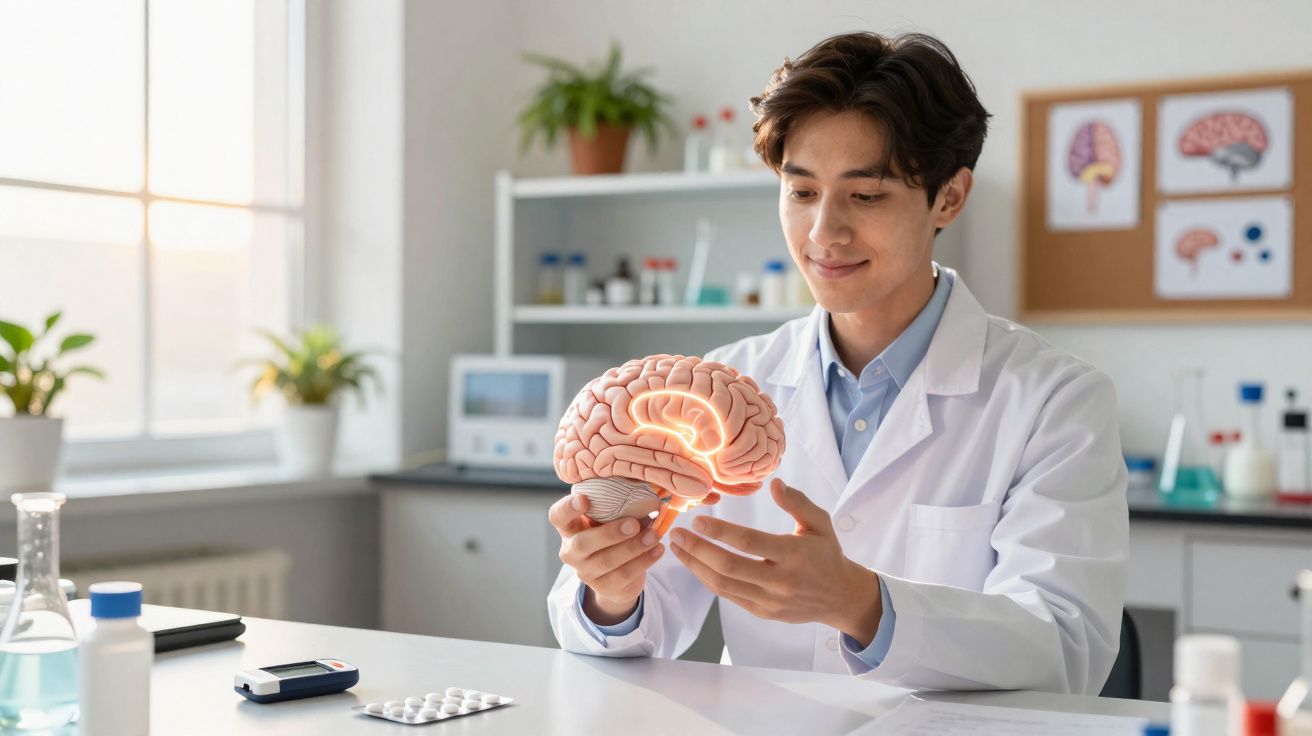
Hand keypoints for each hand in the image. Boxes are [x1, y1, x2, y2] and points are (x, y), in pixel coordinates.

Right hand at [549, 493, 663, 624]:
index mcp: (569, 528)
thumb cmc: (611, 533)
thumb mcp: (609, 518)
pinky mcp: (603, 588)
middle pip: (582, 543)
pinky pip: (624, 575)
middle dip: (609, 533)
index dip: (568, 508)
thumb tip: (646, 494)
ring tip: (655, 535)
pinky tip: (658, 549)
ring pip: (606, 561)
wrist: (616, 575)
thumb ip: (616, 506)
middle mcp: (571, 551)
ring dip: (633, 547)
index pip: (558, 516)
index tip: (585, 499)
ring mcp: (585, 572)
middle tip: (633, 524)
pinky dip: (644, 561)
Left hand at [668, 478, 883, 645]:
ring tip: (677, 548)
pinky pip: (729, 596)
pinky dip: (708, 580)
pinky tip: (695, 564)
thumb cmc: (826, 554)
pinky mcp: (762, 612)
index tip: (698, 520)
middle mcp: (779, 580)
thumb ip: (798, 502)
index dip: (720, 531)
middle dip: (697, 550)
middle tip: (676, 534)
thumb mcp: (820, 523)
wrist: (839, 596)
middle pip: (728, 566)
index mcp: (793, 555)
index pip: (748, 542)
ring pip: (723, 584)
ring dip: (695, 566)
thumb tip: (774, 484)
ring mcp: (769, 600)